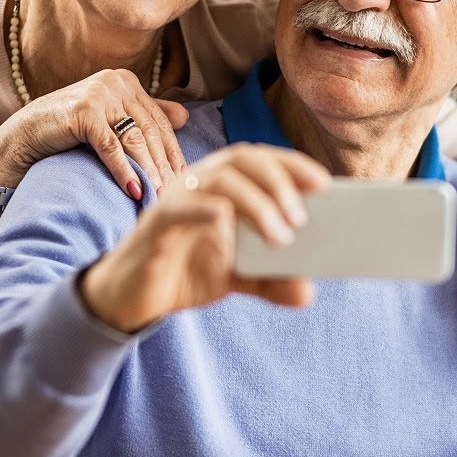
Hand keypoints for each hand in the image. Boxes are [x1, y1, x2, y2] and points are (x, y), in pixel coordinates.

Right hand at [0, 68, 190, 199]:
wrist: (23, 136)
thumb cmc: (68, 130)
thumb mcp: (110, 119)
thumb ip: (144, 115)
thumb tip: (186, 116)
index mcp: (126, 82)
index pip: (159, 121)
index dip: (173, 152)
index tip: (185, 179)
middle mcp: (115, 82)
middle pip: (149, 131)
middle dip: (164, 166)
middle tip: (176, 194)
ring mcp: (99, 94)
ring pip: (134, 139)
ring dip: (149, 172)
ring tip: (158, 197)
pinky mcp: (83, 111)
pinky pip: (111, 147)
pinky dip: (124, 171)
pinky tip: (135, 190)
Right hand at [80, 144, 330, 331]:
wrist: (132, 298)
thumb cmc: (184, 272)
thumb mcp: (235, 279)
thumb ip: (270, 281)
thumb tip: (307, 292)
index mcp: (222, 186)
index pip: (260, 160)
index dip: (292, 164)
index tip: (324, 183)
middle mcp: (199, 183)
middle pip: (241, 158)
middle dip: (278, 181)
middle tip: (302, 217)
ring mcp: (177, 199)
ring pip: (218, 179)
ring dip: (255, 201)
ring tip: (279, 235)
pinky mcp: (157, 224)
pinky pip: (180, 207)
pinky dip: (205, 209)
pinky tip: (226, 221)